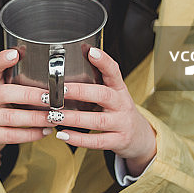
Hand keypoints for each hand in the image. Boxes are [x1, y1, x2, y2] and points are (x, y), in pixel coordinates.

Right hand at [0, 49, 50, 161]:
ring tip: (53, 117)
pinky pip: (12, 135)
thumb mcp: (5, 88)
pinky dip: (31, 134)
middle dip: (30, 95)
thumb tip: (47, 65)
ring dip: (35, 118)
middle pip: (5, 93)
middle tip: (50, 98)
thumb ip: (20, 78)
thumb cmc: (3, 104)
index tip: (15, 54)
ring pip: (11, 117)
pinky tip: (45, 131)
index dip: (2, 60)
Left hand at [46, 47, 156, 175]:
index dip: (103, 61)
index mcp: (119, 88)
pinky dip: (78, 139)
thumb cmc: (118, 109)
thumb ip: (98, 79)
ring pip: (97, 120)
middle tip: (59, 89)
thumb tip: (73, 58)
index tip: (90, 51)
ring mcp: (121, 123)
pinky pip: (97, 141)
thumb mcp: (114, 92)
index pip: (114, 71)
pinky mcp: (118, 141)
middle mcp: (122, 104)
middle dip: (79, 91)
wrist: (140, 136)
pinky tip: (63, 134)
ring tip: (53, 115)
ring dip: (73, 118)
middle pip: (102, 95)